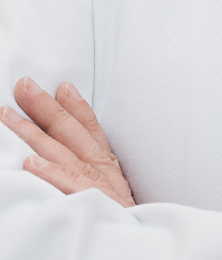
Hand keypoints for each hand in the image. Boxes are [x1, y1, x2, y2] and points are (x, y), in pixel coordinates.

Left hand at [0, 77, 134, 206]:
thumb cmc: (121, 226)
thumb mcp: (115, 196)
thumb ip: (93, 175)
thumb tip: (62, 158)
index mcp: (109, 169)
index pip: (91, 129)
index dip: (76, 106)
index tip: (62, 85)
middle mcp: (105, 173)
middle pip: (72, 134)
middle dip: (46, 107)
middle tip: (24, 86)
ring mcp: (99, 189)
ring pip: (64, 154)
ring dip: (35, 133)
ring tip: (9, 118)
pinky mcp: (93, 208)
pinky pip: (71, 187)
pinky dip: (53, 172)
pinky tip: (31, 162)